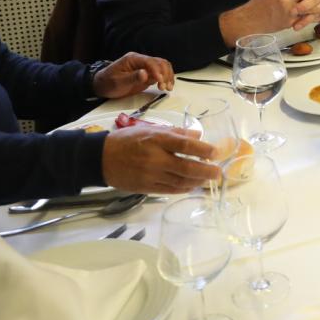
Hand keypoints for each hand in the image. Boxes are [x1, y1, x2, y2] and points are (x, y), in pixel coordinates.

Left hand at [91, 52, 173, 98]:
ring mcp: (146, 67)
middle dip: (165, 74)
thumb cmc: (108, 82)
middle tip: (164, 87)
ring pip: (163, 66)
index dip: (157, 71)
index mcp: (133, 59)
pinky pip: (161, 73)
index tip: (160, 81)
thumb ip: (132, 78)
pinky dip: (166, 79)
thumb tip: (145, 73)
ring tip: (168, 87)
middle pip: (160, 62)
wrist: (103, 85)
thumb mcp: (118, 82)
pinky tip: (167, 86)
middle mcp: (141, 61)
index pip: (150, 61)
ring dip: (168, 76)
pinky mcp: (148, 74)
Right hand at [100, 125, 220, 193]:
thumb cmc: (127, 141)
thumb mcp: (150, 129)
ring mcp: (151, 175)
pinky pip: (170, 190)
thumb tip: (198, 135)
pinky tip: (192, 186)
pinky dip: (184, 188)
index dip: (204, 149)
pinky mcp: (146, 188)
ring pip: (180, 181)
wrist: (101, 158)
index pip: (186, 145)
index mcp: (156, 139)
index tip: (216, 152)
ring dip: (197, 181)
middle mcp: (155, 158)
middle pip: (186, 167)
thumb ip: (175, 133)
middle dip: (206, 171)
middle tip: (218, 172)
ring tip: (207, 179)